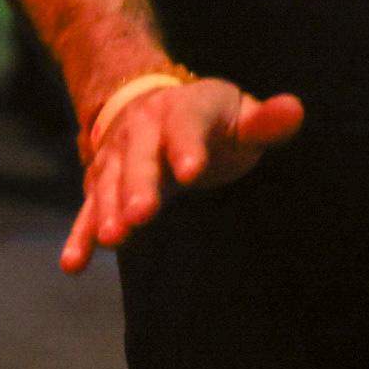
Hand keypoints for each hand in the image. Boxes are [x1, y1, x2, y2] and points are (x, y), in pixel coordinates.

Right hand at [62, 75, 304, 272]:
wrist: (150, 104)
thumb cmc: (211, 121)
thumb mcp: (240, 114)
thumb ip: (265, 122)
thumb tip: (295, 110)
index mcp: (183, 110)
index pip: (186, 125)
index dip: (187, 147)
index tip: (191, 171)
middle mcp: (142, 130)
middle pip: (140, 158)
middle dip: (139, 185)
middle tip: (141, 215)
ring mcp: (118, 157)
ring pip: (110, 183)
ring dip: (108, 210)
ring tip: (112, 238)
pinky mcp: (102, 184)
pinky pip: (88, 210)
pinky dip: (79, 235)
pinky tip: (73, 265)